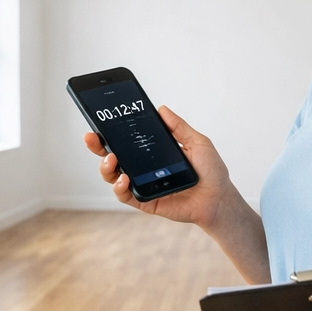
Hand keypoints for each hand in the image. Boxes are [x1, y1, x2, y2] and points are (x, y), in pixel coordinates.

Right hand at [83, 106, 234, 227]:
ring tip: (111, 158)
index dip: (111, 132)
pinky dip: (119, 187)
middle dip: (98, 147)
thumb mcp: (197, 142)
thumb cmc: (211, 172)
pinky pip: (125, 196)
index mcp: (153, 153)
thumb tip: (161, 109)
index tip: (100, 121)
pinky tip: (124, 179)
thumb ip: (178, 127)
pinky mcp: (146, 201)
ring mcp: (143, 185)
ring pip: (113, 177)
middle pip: (113, 157)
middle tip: (91, 137)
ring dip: (105, 167)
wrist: (220, 198)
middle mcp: (143, 168)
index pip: (127, 141)